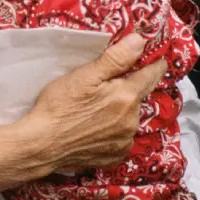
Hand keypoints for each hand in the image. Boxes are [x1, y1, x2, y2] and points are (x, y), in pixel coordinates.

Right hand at [24, 33, 159, 172]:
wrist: (41, 145)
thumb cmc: (59, 106)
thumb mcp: (84, 75)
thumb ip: (116, 58)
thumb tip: (140, 42)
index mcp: (127, 97)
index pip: (151, 76)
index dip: (154, 66)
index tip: (158, 61)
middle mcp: (131, 121)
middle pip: (138, 98)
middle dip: (129, 90)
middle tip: (107, 88)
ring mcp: (124, 142)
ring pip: (130, 119)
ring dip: (122, 112)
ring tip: (97, 110)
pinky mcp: (114, 157)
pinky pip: (121, 139)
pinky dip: (114, 132)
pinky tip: (96, 129)